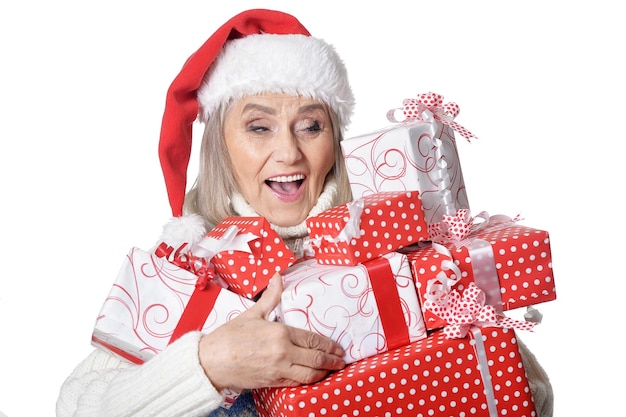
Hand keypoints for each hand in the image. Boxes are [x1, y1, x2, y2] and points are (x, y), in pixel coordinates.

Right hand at [198, 273, 345, 391]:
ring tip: (331, 369)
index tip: (337, 346)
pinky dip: (308, 380)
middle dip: (332, 359)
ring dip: (324, 372)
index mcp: (280, 333)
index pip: (312, 339)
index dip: (329, 344)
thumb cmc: (229, 337)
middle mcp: (282, 352)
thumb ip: (270, 297)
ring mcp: (278, 369)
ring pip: (309, 374)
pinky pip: (296, 382)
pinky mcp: (272, 382)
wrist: (211, 361)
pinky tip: (313, 377)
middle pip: (316, 358)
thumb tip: (277, 278)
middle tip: (341, 359)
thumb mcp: (252, 313)